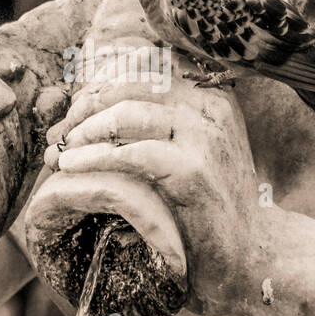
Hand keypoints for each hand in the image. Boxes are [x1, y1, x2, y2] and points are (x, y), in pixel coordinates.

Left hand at [42, 64, 259, 315]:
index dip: (104, 78)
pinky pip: (129, 153)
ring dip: (84, 130)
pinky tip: (72, 168)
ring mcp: (204, 136)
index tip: (78, 108)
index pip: (146, 60)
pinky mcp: (193, 171)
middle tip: (60, 133)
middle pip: (130, 82)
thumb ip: (160, 122)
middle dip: (85, 105)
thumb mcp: (194, 151)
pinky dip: (93, 158)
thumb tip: (98, 100)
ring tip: (61, 151)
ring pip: (126, 111)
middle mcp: (210, 106)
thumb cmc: (213, 207)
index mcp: (210, 94)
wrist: (254, 255)